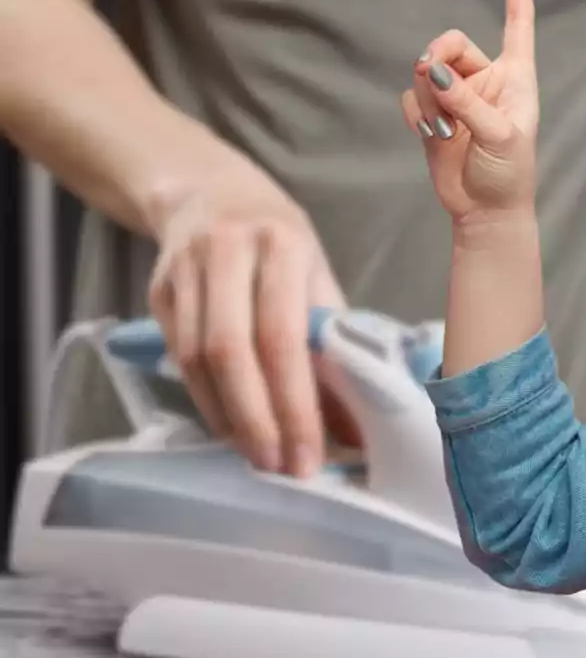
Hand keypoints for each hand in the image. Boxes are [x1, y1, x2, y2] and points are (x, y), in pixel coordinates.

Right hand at [147, 177, 347, 477]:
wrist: (208, 191)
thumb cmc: (279, 242)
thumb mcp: (317, 274)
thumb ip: (335, 343)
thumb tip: (357, 425)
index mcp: (283, 245)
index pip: (285, 334)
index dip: (297, 401)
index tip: (312, 452)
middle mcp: (228, 251)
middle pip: (234, 351)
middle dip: (260, 419)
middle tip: (283, 466)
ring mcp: (185, 269)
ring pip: (198, 359)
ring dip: (230, 418)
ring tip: (261, 455)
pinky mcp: (157, 289)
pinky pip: (180, 357)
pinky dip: (207, 400)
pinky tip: (231, 426)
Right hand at [400, 0, 538, 226]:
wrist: (485, 213)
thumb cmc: (509, 175)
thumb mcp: (499, 136)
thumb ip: (467, 103)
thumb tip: (432, 71)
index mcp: (515, 78)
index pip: (518, 26)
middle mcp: (486, 81)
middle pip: (452, 44)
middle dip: (437, 58)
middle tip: (430, 74)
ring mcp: (458, 98)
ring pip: (428, 73)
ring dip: (430, 98)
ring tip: (444, 130)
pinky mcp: (434, 117)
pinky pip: (414, 97)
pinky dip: (419, 114)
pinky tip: (432, 135)